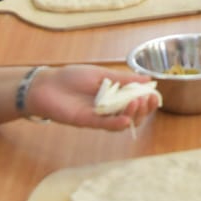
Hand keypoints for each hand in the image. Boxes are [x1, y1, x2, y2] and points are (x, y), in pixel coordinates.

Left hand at [25, 65, 159, 129]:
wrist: (46, 84)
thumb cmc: (71, 77)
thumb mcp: (101, 74)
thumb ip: (123, 79)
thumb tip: (148, 79)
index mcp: (114, 95)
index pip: (136, 101)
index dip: (147, 101)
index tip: (153, 95)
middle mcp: (109, 108)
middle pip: (132, 115)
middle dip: (143, 109)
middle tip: (147, 101)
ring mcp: (99, 116)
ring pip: (121, 122)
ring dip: (132, 115)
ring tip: (137, 103)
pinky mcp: (87, 122)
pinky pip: (105, 125)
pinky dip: (116, 124)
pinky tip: (125, 119)